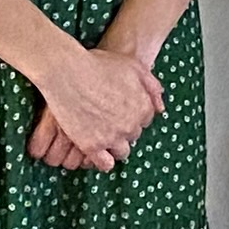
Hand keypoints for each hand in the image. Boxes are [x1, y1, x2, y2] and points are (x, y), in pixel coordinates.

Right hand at [29, 38, 163, 169]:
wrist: (68, 71)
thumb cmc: (99, 65)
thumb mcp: (133, 67)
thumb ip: (151, 86)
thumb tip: (160, 107)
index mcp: (143, 107)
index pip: (145, 119)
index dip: (133, 114)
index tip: (122, 110)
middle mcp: (130, 125)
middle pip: (133, 135)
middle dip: (124, 128)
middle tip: (110, 120)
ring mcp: (111, 137)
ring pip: (122, 152)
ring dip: (116, 146)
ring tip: (104, 137)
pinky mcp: (92, 146)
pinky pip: (104, 164)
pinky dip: (103, 161)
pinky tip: (96, 152)